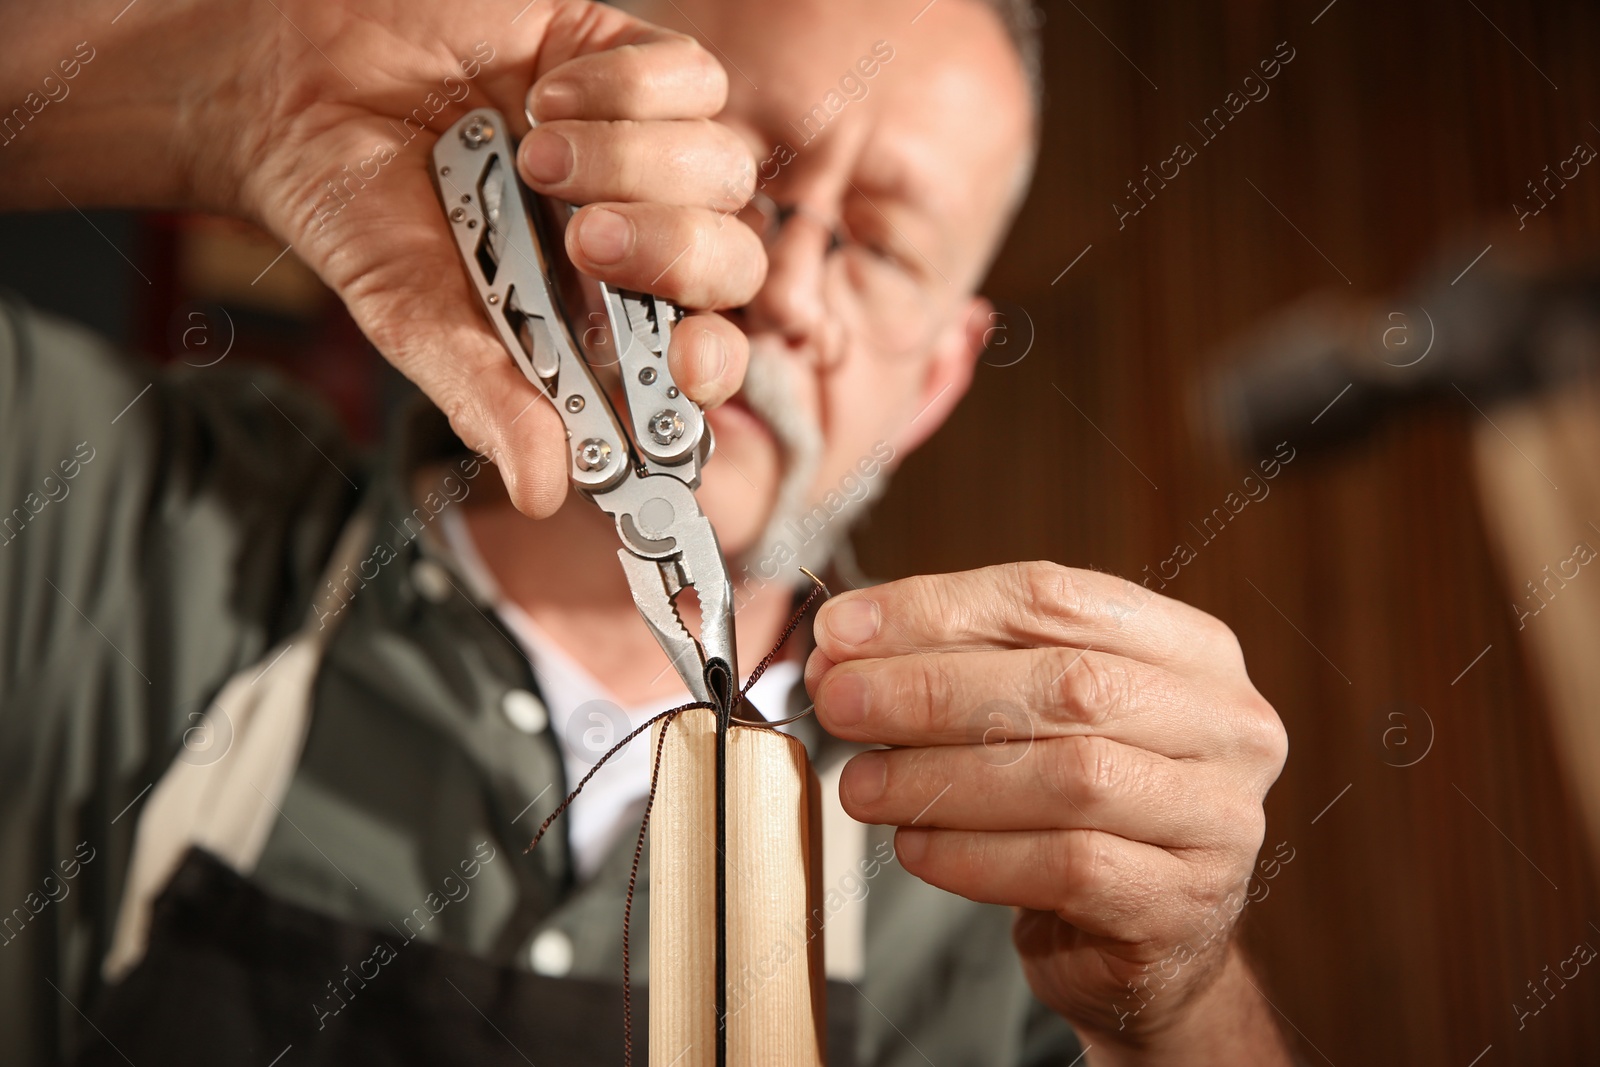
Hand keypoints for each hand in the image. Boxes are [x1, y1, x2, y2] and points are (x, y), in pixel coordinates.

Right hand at [3, 0, 760, 516]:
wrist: (300, 88)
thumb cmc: (360, 208)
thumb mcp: (411, 316)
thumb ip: (486, 396)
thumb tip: (542, 491)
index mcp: (601, 320)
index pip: (703, 356)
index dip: (714, 363)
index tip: (690, 361)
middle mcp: (640, 240)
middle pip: (732, 260)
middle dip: (672, 253)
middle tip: (585, 240)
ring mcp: (646, 151)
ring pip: (721, 170)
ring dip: (631, 163)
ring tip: (534, 153)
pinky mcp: (634, 65)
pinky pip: (693, 80)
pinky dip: (624, 87)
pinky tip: (546, 93)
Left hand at [807, 563, 1292, 1061]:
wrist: (1145, 943)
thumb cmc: (1081, 810)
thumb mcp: (1032, 719)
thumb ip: (954, 669)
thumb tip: (840, 648)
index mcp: (1190, 650)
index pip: (1055, 598)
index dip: (938, 607)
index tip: (843, 631)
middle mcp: (1225, 725)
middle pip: (1066, 684)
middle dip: (931, 690)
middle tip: (839, 701)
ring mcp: (1218, 819)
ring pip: (1069, 779)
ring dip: (940, 777)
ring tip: (861, 784)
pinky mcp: (1184, 905)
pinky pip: (1067, 867)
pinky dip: (973, 856)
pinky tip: (914, 846)